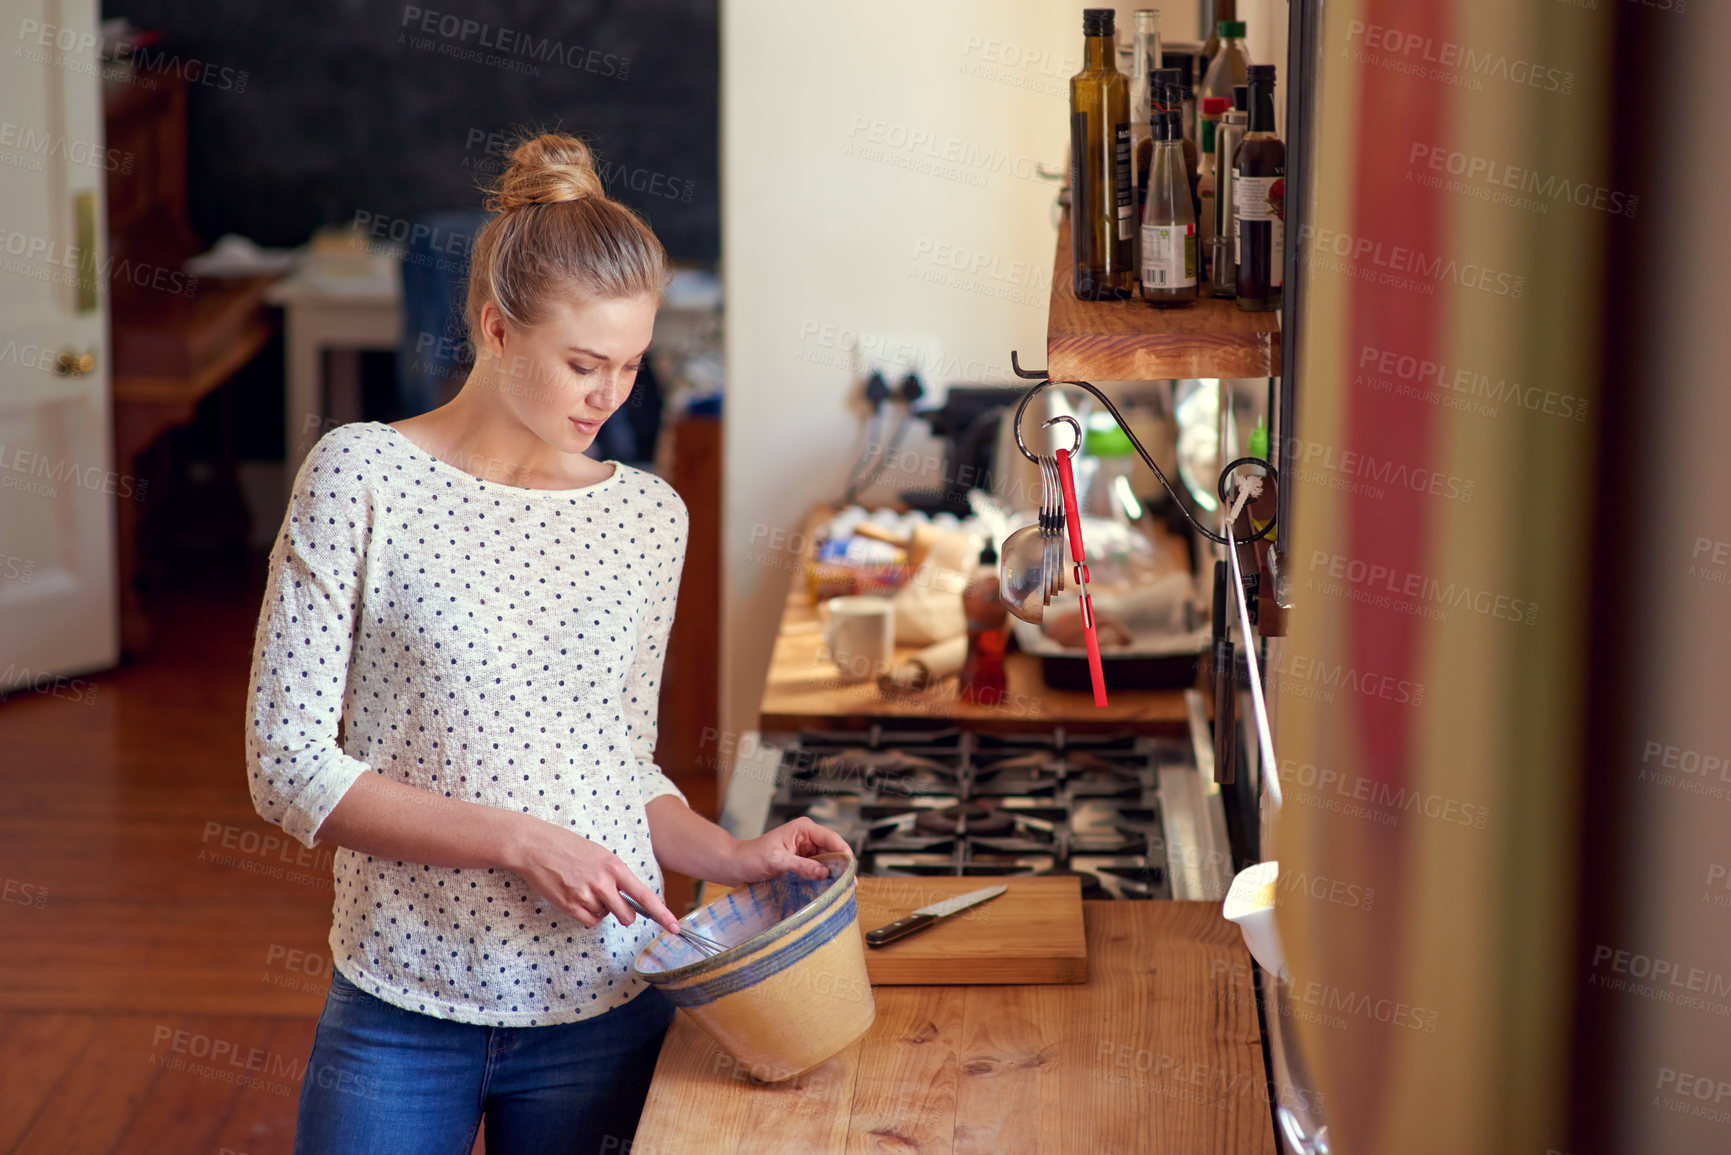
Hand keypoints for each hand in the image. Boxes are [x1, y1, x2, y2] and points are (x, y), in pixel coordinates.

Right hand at [501, 815, 681, 936]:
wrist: (535, 845)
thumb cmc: (568, 847)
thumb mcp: (599, 854)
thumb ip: (616, 875)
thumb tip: (629, 898)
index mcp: (614, 866)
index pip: (644, 895)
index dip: (662, 914)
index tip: (675, 927)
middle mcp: (603, 882)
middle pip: (627, 915)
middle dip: (624, 915)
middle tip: (613, 904)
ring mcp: (585, 894)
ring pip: (604, 917)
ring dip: (598, 909)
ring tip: (583, 888)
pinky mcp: (569, 905)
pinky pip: (589, 922)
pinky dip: (586, 916)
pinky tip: (576, 898)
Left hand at [721, 817, 852, 885]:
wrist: (735, 864)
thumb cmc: (752, 857)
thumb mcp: (778, 861)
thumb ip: (802, 866)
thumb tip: (825, 873)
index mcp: (804, 828)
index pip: (832, 838)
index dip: (844, 854)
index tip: (851, 872)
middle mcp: (808, 837)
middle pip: (834, 850)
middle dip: (842, 866)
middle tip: (850, 886)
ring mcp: (806, 850)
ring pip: (829, 861)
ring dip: (834, 874)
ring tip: (843, 891)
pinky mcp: (802, 862)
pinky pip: (818, 869)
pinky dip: (824, 878)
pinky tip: (829, 889)